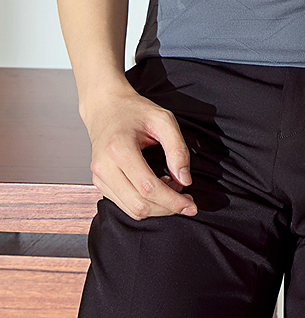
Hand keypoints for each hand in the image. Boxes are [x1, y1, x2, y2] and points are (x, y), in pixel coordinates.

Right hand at [82, 84, 197, 219]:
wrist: (105, 108)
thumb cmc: (135, 111)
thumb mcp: (164, 120)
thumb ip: (177, 149)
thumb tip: (185, 180)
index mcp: (119, 149)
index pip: (148, 188)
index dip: (172, 200)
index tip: (191, 205)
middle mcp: (104, 167)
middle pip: (139, 204)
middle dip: (167, 208)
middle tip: (186, 200)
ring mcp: (99, 177)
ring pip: (131, 210)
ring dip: (157, 208)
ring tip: (172, 189)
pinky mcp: (99, 183)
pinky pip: (124, 205)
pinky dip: (145, 204)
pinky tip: (156, 188)